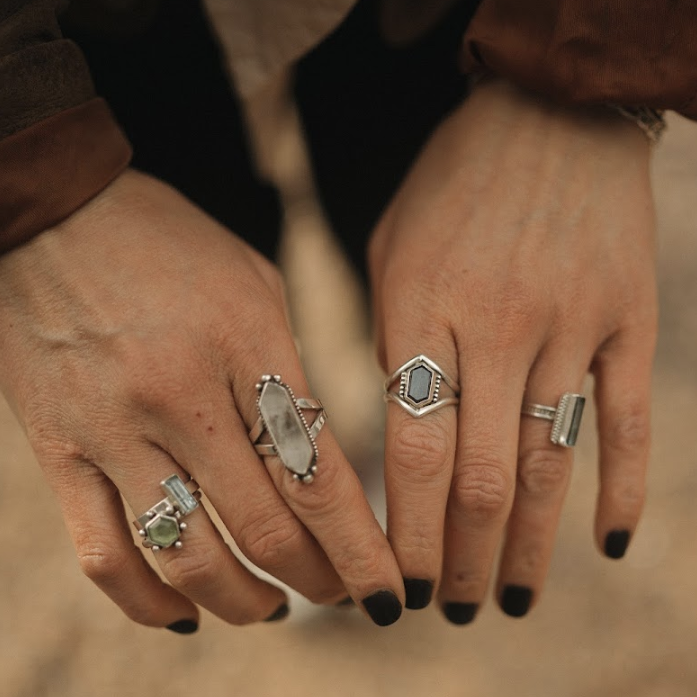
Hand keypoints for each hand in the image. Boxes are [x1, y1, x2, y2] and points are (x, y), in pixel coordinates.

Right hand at [0, 170, 403, 629]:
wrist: (56, 214)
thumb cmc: (171, 243)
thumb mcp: (255, 286)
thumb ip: (289, 373)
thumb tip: (319, 455)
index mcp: (247, 344)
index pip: (317, 473)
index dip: (360, 548)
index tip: (386, 590)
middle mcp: (182, 396)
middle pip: (265, 527)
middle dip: (320, 580)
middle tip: (344, 597)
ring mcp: (114, 429)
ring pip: (188, 558)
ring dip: (243, 602)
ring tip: (274, 608)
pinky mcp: (59, 448)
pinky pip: (103, 553)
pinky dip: (147, 602)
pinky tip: (185, 614)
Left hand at [369, 78, 655, 619]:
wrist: (547, 111)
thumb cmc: (451, 185)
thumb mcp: (392, 251)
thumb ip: (392, 341)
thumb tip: (402, 434)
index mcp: (422, 308)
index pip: (412, 450)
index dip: (404, 530)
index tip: (398, 584)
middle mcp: (498, 325)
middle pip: (478, 476)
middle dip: (461, 557)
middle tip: (452, 610)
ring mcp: (572, 323)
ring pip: (549, 464)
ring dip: (529, 546)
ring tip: (509, 601)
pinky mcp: (629, 318)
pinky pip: (627, 421)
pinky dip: (623, 490)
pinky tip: (610, 546)